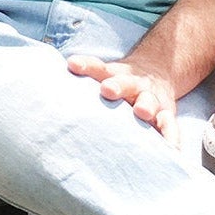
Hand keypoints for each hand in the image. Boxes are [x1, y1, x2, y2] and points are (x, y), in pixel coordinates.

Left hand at [66, 53, 181, 146]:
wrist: (156, 73)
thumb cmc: (118, 83)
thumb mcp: (103, 77)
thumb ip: (81, 84)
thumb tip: (42, 94)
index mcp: (113, 75)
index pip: (97, 67)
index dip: (85, 65)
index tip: (72, 65)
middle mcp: (133, 84)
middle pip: (124, 82)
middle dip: (116, 86)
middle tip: (107, 90)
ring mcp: (151, 99)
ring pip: (149, 102)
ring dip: (145, 107)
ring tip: (142, 113)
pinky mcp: (166, 115)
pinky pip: (170, 127)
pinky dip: (171, 137)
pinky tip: (170, 149)